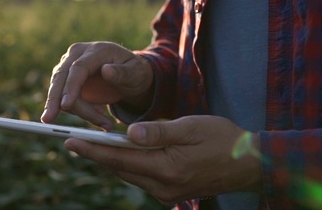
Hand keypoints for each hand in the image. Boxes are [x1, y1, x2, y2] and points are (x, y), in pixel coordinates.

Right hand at [40, 42, 152, 129]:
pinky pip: (63, 97)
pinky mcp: (65, 78)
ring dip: (77, 110)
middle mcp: (78, 54)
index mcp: (96, 50)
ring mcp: (69, 64)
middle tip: (48, 120)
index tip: (66, 105)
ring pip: (60, 91)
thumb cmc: (134, 72)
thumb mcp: (136, 73)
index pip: (78, 68)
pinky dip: (76, 110)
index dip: (70, 87)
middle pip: (60, 77)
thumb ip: (122, 72)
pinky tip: (96, 112)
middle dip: (54, 100)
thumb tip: (106, 71)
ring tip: (104, 121)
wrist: (128, 73)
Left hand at [64, 116, 262, 204]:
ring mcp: (168, 192)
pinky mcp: (172, 192)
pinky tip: (120, 153)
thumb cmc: (224, 139)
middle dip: (95, 155)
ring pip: (130, 174)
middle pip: (120, 169)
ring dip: (110, 160)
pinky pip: (142, 177)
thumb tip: (128, 133)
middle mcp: (164, 187)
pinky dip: (128, 165)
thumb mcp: (192, 128)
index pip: (120, 159)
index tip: (69, 141)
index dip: (93, 150)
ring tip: (88, 145)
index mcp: (167, 169)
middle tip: (70, 141)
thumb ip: (159, 131)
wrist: (252, 164)